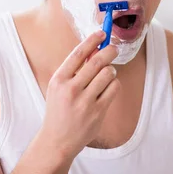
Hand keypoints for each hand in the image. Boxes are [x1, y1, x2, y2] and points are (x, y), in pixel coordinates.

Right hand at [41, 30, 119, 160]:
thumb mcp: (58, 88)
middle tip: (114, 48)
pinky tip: (108, 88)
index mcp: (59, 80)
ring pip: (108, 74)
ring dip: (111, 71)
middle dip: (109, 51)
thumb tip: (94, 50)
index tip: (102, 34)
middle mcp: (71, 89)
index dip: (92, 40)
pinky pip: (114, 89)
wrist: (57, 139)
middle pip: (97, 61)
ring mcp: (85, 101)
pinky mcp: (98, 111)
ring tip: (106, 75)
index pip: (78, 53)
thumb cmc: (58, 110)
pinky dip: (114, 85)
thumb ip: (73, 70)